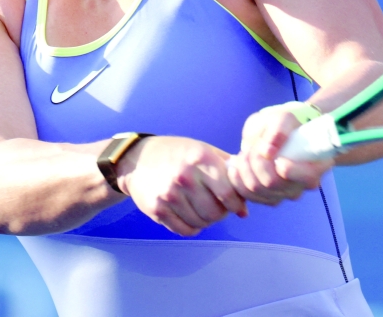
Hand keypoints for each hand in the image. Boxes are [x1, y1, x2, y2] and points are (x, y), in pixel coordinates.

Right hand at [116, 136, 247, 236]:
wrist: (138, 159)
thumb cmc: (179, 154)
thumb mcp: (205, 152)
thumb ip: (229, 174)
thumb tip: (245, 209)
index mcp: (201, 160)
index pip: (228, 193)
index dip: (236, 203)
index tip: (235, 204)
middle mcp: (185, 177)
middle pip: (215, 213)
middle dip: (221, 213)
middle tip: (217, 206)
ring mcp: (169, 194)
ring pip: (201, 223)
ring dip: (206, 220)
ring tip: (202, 208)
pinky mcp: (157, 209)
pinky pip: (184, 230)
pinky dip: (192, 227)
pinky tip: (190, 215)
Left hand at [227, 105, 332, 206]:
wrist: (281, 133)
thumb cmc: (286, 125)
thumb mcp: (284, 117)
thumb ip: (279, 129)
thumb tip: (268, 152)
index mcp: (316, 166)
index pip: (306, 177)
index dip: (288, 168)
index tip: (274, 152)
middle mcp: (302, 185)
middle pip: (272, 183)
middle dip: (255, 161)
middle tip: (252, 146)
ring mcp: (285, 194)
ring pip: (256, 190)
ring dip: (244, 169)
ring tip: (243, 154)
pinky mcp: (268, 198)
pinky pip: (247, 196)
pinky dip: (237, 180)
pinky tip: (236, 166)